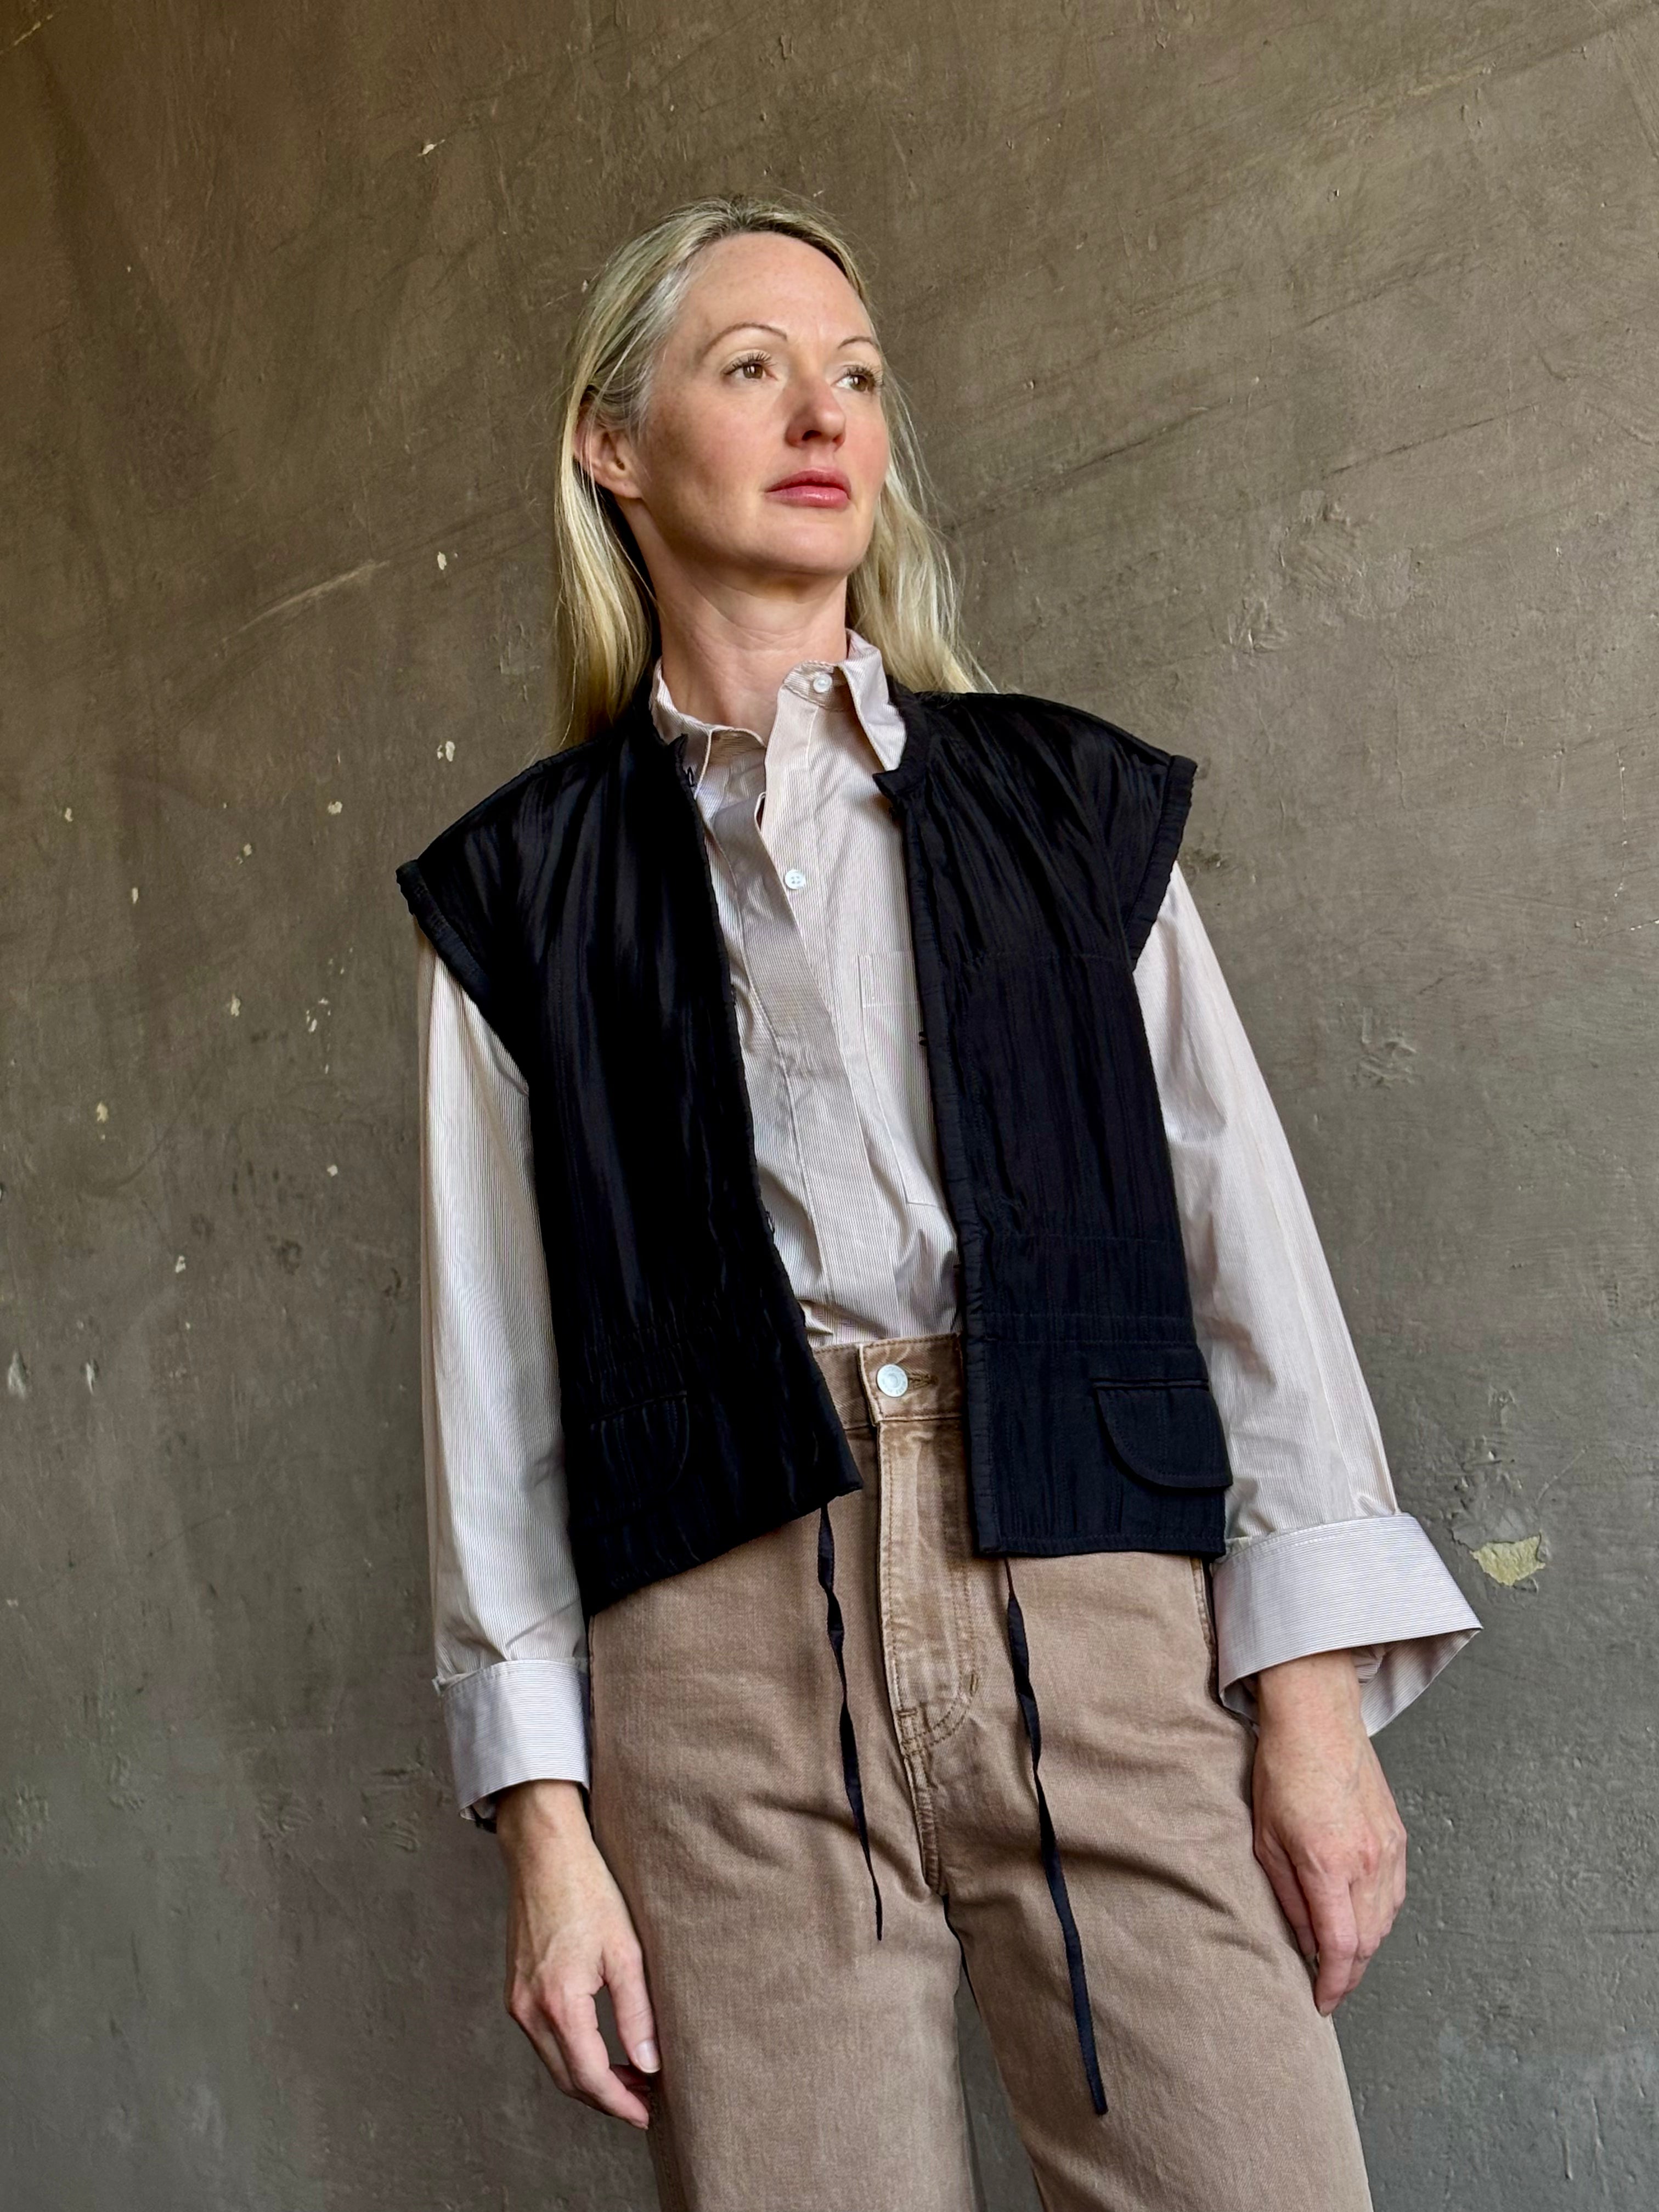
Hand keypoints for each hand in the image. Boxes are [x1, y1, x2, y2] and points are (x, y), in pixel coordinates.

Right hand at [496, 1778, 661, 2128]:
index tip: (648, 2114)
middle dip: (607, 2099)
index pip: (591, 2077)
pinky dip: (572, 2054)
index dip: (621, 2103)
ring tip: (630, 2078)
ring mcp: (518, 2001)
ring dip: (590, 2079)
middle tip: (645, 2101)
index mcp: (559, 2002)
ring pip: (554, 2064)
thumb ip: (636, 2012)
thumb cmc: (588, 1891)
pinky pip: (544, 2040)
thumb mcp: (625, 1951)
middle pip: (569, 2080)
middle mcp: (530, 2009)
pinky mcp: (516, 1990)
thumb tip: (649, 2063)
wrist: (543, 1852)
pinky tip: (600, 2047)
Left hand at [1250, 1649, 1407, 2015]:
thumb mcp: (1266, 1839)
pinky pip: (1395, 1894)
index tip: (1322, 2003)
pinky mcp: (1399, 1837)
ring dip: (1366, 1946)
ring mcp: (1389, 1849)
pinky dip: (1379, 1915)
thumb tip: (1306, 1943)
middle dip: (1349, 1971)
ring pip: (1386, 1922)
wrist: (1317, 1718)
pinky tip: (1360, 1916)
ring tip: (1340, 1954)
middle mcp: (1368, 1862)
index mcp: (1329, 1864)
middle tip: (1327, 1983)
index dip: (1334, 1984)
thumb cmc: (1282, 1771)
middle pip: (1369, 1942)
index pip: (1342, 1947)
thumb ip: (1289, 1897)